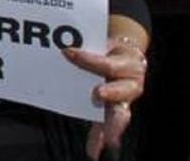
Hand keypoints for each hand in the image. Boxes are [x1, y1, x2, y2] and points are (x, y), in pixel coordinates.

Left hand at [63, 39, 146, 158]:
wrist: (124, 50)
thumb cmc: (108, 46)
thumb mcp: (101, 40)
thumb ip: (84, 42)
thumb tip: (59, 45)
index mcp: (128, 63)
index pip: (108, 65)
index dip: (89, 61)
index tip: (67, 53)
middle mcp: (130, 84)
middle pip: (121, 91)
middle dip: (110, 93)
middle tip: (97, 93)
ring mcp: (124, 100)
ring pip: (120, 113)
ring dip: (111, 125)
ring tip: (107, 138)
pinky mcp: (115, 110)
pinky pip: (107, 126)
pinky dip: (100, 138)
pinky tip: (93, 151)